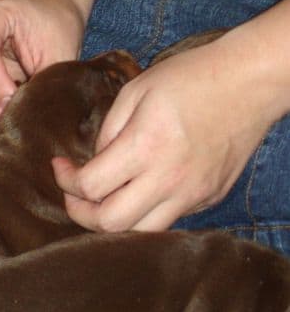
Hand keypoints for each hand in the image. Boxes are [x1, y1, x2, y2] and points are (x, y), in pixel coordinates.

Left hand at [52, 37, 280, 231]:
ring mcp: (192, 194)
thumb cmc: (189, 78)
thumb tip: (92, 161)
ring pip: (141, 233)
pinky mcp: (208, 199)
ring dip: (112, 223)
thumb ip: (107, 130)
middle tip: (73, 193)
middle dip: (80, 212)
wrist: (251, 82)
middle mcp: (169, 179)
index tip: (59, 166)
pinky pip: (167, 220)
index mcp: (145, 146)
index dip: (65, 181)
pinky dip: (143, 214)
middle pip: (111, 224)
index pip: (90, 186)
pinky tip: (135, 193)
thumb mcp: (135, 91)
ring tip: (100, 201)